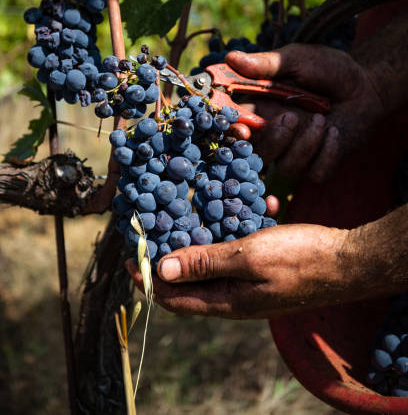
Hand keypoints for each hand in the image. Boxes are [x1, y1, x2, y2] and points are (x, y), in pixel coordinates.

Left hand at [126, 224, 350, 317]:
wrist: (349, 261)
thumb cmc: (300, 260)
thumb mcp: (249, 258)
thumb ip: (205, 263)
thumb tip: (160, 269)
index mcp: (226, 300)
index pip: (173, 297)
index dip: (148, 278)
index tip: (131, 254)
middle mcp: (234, 295)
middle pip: (189, 278)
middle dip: (171, 252)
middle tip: (158, 222)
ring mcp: (251, 280)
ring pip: (215, 259)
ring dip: (206, 234)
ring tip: (200, 205)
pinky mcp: (266, 265)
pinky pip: (242, 247)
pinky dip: (240, 226)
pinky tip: (254, 202)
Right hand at [226, 44, 384, 181]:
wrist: (366, 84)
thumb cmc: (327, 68)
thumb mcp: (296, 60)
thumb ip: (265, 64)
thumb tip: (231, 57)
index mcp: (260, 109)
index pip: (237, 127)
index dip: (234, 132)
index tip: (243, 130)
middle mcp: (274, 133)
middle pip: (258, 155)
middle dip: (273, 141)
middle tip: (292, 117)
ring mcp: (297, 150)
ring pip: (287, 167)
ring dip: (305, 145)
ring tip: (323, 118)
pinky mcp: (321, 162)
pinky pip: (316, 173)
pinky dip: (326, 154)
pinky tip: (335, 132)